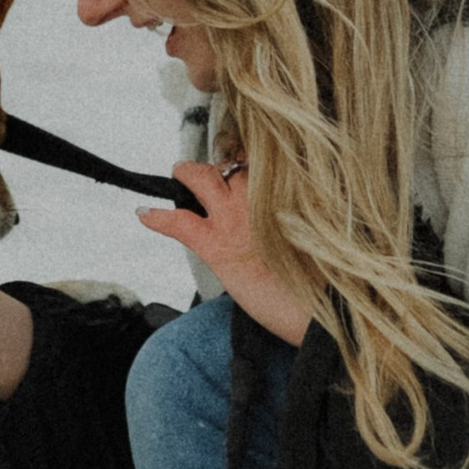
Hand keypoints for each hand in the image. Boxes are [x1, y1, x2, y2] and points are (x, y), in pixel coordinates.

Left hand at [138, 159, 314, 347]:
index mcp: (289, 191)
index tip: (248, 157)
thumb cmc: (323, 281)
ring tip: (181, 174)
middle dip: (222, 164)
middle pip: (234, 163)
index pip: (265, 159)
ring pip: (203, 178)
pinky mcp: (215, 244)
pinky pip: (178, 222)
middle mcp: (262, 197)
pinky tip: (145, 214)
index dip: (253, 159)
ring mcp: (235, 218)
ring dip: (189, 175)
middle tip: (216, 169)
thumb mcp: (318, 234)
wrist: (318, 311)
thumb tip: (289, 213)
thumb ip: (299, 214)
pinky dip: (158, 218)